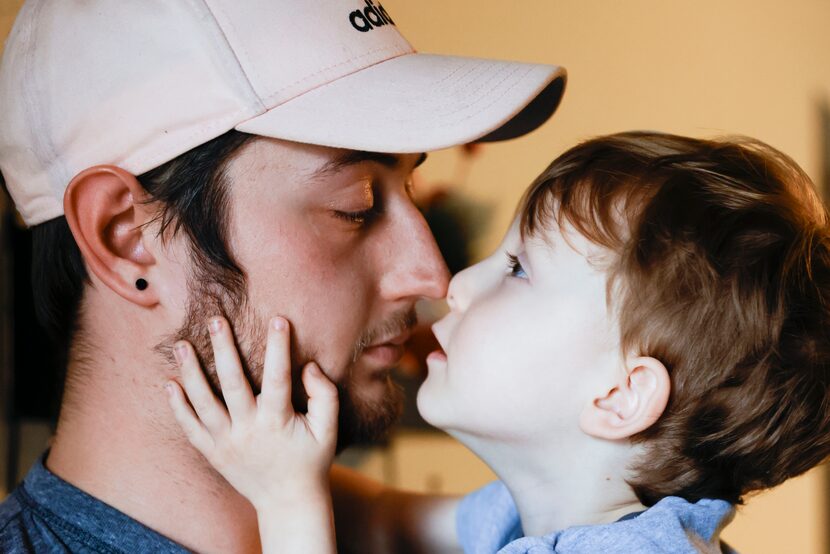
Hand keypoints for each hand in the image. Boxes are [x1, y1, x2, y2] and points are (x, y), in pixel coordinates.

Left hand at [165, 316, 338, 509]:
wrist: (287, 501)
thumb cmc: (311, 459)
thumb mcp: (328, 429)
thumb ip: (325, 395)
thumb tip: (309, 366)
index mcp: (278, 422)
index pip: (278, 378)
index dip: (278, 348)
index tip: (278, 320)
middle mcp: (249, 430)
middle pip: (232, 384)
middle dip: (224, 350)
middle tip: (215, 320)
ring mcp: (227, 443)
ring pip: (204, 403)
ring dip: (191, 372)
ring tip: (181, 345)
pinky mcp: (213, 453)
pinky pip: (190, 429)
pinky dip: (178, 407)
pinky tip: (169, 384)